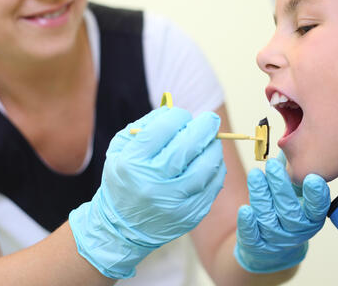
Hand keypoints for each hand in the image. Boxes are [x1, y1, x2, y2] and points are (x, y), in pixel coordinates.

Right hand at [69, 106, 226, 278]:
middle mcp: (153, 184)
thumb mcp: (121, 149)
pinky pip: (213, 185)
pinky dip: (216, 169)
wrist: (122, 227)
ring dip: (214, 148)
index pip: (165, 128)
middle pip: (189, 146)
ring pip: (208, 166)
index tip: (182, 116)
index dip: (179, 116)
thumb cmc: (124, 180)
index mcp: (133, 163)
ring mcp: (174, 203)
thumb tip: (175, 110)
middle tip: (210, 120)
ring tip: (211, 142)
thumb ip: (146, 125)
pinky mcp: (190, 215)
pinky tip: (210, 163)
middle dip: (205, 126)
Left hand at [234, 152, 329, 272]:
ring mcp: (277, 240)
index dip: (316, 195)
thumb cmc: (286, 208)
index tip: (313, 178)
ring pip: (269, 218)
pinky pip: (252, 235)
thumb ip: (295, 169)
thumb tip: (291, 137)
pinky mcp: (258, 245)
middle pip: (289, 210)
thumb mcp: (296, 191)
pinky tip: (244, 210)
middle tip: (272, 165)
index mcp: (312, 217)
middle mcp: (297, 230)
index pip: (317, 207)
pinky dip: (248, 224)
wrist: (272, 246)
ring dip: (261, 195)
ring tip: (255, 174)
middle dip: (280, 186)